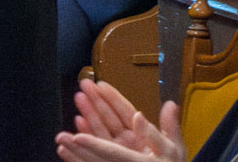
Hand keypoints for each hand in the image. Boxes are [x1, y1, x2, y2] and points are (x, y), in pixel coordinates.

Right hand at [56, 84, 183, 161]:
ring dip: (83, 122)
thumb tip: (170, 104)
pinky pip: (88, 161)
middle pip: (106, 119)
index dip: (112, 97)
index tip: (100, 84)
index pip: (123, 111)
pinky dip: (74, 155)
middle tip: (82, 87)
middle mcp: (125, 142)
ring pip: (95, 135)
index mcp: (140, 134)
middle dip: (93, 103)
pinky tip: (64, 146)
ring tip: (72, 112)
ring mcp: (115, 153)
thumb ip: (169, 127)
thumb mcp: (173, 147)